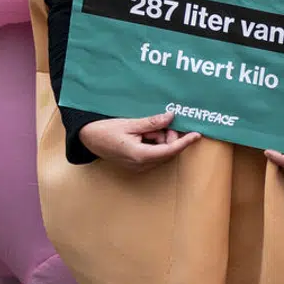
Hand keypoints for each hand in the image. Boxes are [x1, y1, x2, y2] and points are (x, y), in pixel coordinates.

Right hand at [79, 113, 200, 172]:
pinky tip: (144, 133)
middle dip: (168, 137)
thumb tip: (171, 117)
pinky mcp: (136, 164)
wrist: (87, 139)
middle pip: (166, 152)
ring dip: (160, 139)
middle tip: (160, 123)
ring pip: (161, 153)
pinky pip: (153, 154)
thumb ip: (152, 122)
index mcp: (139, 155)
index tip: (196, 135)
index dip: (184, 143)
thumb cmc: (105, 131)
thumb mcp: (130, 123)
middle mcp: (141, 165)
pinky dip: (154, 143)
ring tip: (145, 128)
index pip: (169, 150)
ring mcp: (138, 166)